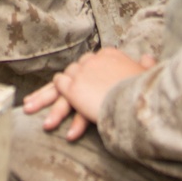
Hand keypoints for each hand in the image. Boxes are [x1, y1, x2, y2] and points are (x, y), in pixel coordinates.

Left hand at [23, 49, 154, 140]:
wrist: (146, 93)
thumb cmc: (151, 86)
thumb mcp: (147, 73)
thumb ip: (145, 65)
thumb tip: (149, 58)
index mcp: (108, 55)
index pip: (87, 67)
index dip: (76, 78)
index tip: (65, 87)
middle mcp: (92, 61)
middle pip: (68, 75)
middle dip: (48, 92)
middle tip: (30, 103)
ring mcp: (83, 74)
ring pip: (58, 86)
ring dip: (44, 102)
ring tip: (31, 114)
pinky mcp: (77, 89)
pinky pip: (63, 97)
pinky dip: (57, 112)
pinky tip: (49, 125)